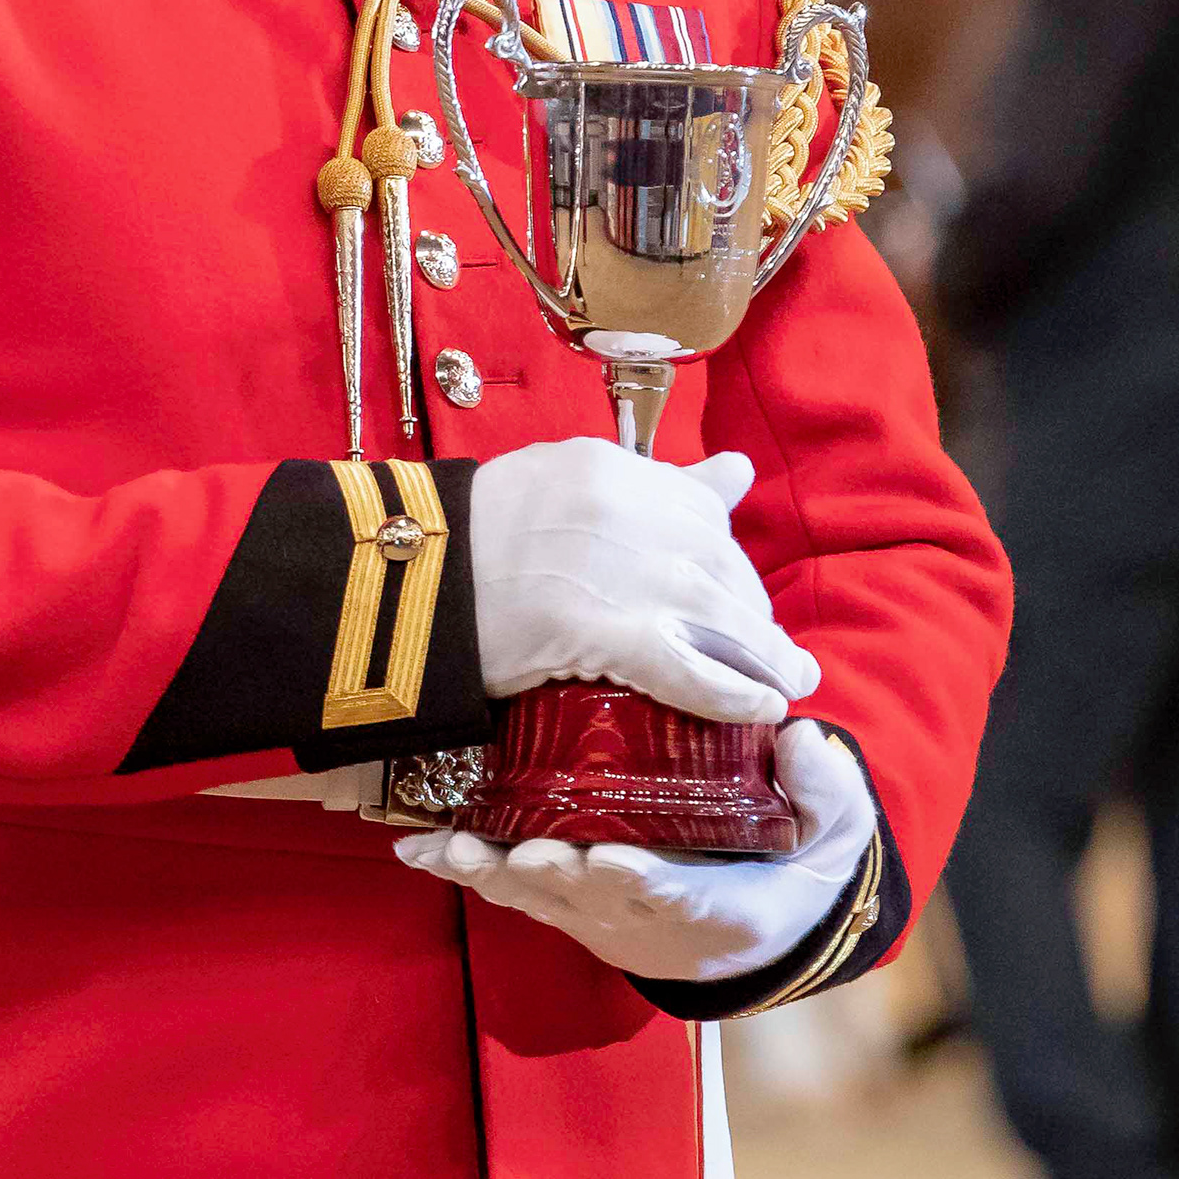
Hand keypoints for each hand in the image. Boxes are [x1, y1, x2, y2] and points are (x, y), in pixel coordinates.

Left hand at [393, 720, 874, 985]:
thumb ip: (822, 790)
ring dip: (493, 875)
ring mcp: (602, 917)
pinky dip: (465, 870)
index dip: (643, 881)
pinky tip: (415, 850)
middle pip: (592, 901)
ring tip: (449, 849)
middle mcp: (650, 923)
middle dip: (554, 876)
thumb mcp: (835, 832)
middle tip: (521, 853)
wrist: (764, 929)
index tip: (613, 861)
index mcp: (721, 907)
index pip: (679, 894)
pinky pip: (511, 891)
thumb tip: (798, 736)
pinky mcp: (568, 903)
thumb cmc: (799, 867)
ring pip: (540, 900)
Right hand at [468, 442, 819, 727]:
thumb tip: (737, 472)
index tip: (738, 598)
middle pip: (719, 564)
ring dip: (764, 658)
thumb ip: (642, 484)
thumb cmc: (458, 542)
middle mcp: (623, 507)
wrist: (393, 581)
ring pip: (719, 615)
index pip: (700, 511)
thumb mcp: (555, 484)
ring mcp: (615, 568)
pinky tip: (759, 710)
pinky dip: (732, 693)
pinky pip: (688, 667)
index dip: (729, 564)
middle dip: (752, 614)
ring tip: (785, 686)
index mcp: (606, 467)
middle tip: (769, 654)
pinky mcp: (599, 629)